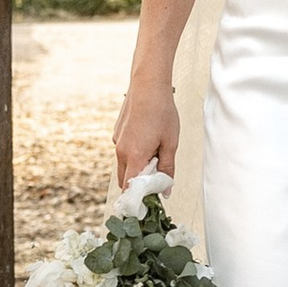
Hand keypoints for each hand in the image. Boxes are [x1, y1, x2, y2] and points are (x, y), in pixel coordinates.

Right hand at [114, 76, 178, 193]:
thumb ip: (167, 169)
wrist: (148, 85)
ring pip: (124, 165)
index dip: (138, 199)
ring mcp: (117, 141)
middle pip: (125, 180)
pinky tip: (148, 140)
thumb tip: (166, 190)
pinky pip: (123, 152)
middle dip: (139, 185)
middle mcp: (121, 151)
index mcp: (134, 156)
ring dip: (137, 168)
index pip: (129, 189)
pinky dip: (133, 154)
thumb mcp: (170, 143)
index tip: (150, 202)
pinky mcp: (117, 133)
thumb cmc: (161, 112)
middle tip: (157, 178)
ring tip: (156, 153)